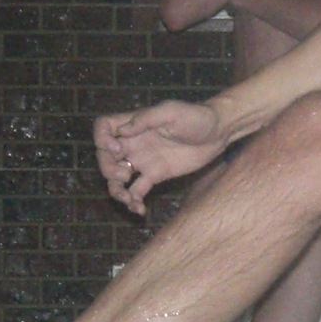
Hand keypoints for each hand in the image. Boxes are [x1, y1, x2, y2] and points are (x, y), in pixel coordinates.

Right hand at [94, 101, 226, 212]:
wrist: (219, 132)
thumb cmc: (196, 116)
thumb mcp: (171, 111)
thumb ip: (146, 119)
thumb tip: (123, 131)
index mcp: (134, 124)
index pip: (103, 128)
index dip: (101, 140)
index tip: (117, 149)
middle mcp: (134, 142)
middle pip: (104, 157)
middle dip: (107, 169)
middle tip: (125, 175)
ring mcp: (144, 160)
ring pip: (117, 178)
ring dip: (116, 190)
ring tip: (128, 199)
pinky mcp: (156, 175)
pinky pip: (137, 190)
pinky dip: (134, 202)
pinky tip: (140, 210)